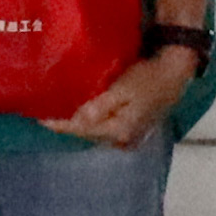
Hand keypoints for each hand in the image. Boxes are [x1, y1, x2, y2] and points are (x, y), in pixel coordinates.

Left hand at [41, 46, 197, 149]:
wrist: (175, 75)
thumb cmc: (148, 78)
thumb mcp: (122, 88)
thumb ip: (100, 106)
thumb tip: (78, 119)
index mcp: (119, 130)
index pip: (82, 130)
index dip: (60, 125)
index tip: (40, 119)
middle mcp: (122, 140)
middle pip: (88, 134)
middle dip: (69, 125)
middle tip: (48, 114)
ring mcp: (129, 138)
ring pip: (96, 133)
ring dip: (81, 124)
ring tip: (62, 113)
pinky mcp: (133, 131)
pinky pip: (106, 130)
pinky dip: (94, 123)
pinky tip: (85, 114)